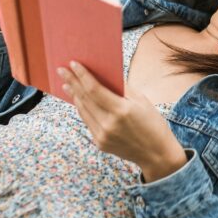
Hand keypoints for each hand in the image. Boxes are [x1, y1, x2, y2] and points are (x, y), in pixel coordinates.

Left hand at [58, 61, 187, 181]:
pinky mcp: (99, 143)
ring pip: (83, 110)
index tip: (73, 63)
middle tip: (61, 70)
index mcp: (121, 110)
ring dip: (74, 95)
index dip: (82, 76)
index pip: (94, 90)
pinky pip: (88, 121)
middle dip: (72, 82)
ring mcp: (102, 136)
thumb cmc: (153, 123)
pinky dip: (82, 108)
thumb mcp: (142, 100)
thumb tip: (105, 74)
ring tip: (67, 83)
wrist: (156, 154)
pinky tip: (79, 100)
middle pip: (85, 99)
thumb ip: (123, 87)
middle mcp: (109, 124)